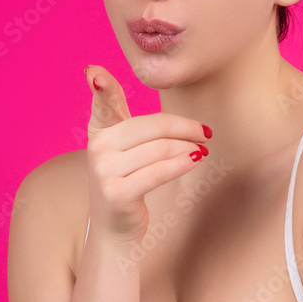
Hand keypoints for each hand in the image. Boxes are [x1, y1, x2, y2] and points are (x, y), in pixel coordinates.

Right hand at [84, 65, 209, 246]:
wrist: (114, 228)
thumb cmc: (128, 180)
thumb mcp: (124, 146)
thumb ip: (133, 119)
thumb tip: (133, 91)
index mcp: (100, 129)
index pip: (104, 102)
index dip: (101, 87)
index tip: (96, 73)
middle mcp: (97, 147)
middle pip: (153, 126)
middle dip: (185, 128)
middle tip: (206, 133)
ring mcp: (104, 171)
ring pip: (160, 149)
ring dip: (188, 148)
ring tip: (202, 150)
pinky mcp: (116, 193)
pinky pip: (158, 172)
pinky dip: (182, 164)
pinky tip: (196, 159)